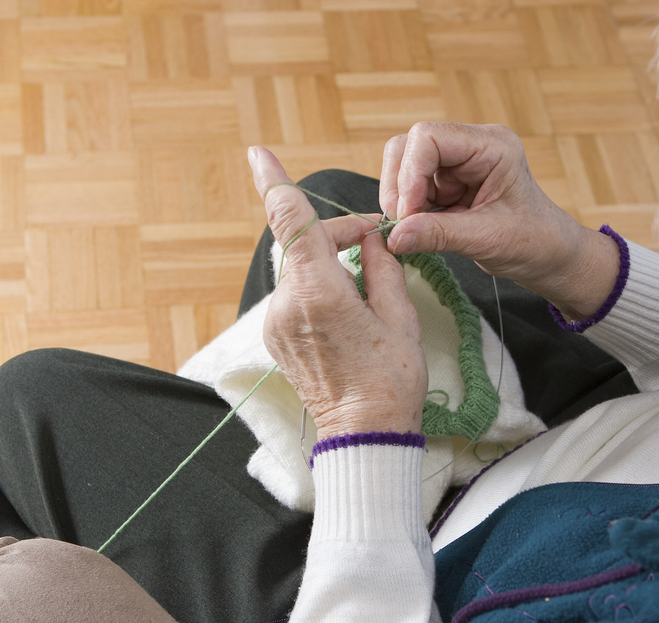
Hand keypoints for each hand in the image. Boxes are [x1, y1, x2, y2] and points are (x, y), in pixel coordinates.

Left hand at [249, 146, 427, 437]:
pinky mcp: (277, 338)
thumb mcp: (400, 316)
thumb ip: (381, 266)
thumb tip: (368, 239)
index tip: (258, 153)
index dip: (274, 183)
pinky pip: (296, 295)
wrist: (365, 434)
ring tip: (367, 287)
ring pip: (300, 270)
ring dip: (328, 263)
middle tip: (376, 244)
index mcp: (319, 292)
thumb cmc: (390, 379)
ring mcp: (277, 324)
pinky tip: (348, 310)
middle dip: (336, 235)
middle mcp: (288, 305)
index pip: (290, 223)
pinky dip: (319, 287)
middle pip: (302, 245)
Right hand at [379, 122, 619, 321]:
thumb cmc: (534, 241)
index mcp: (492, 146)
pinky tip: (421, 232)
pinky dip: (408, 213)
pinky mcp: (446, 184)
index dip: (409, 174)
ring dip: (402, 202)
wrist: (548, 255)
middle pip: (409, 148)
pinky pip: (410, 191)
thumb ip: (439, 234)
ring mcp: (456, 165)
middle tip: (403, 226)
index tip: (407, 214)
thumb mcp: (487, 239)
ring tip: (416, 232)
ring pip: (403, 169)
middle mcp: (471, 147)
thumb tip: (394, 236)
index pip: (429, 137)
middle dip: (400, 188)